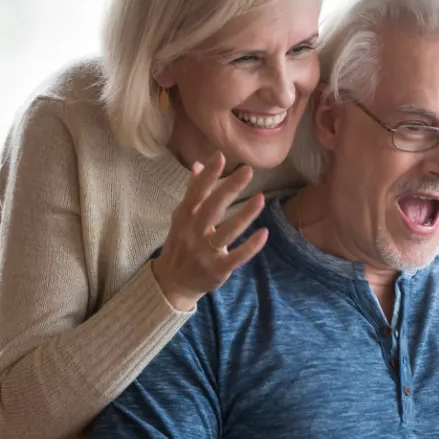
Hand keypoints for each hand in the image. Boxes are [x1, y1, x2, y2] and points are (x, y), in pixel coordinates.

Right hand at [152, 153, 267, 310]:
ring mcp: (206, 252)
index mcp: (184, 217)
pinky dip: (251, 245)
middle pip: (212, 208)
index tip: (220, 156)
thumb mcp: (182, 218)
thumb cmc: (181, 243)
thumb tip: (198, 164)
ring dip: (245, 214)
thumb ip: (192, 192)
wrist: (173, 282)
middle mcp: (193, 233)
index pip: (196, 193)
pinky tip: (264, 232)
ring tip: (261, 198)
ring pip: (227, 231)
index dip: (207, 175)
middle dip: (229, 188)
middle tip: (248, 170)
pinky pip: (237, 256)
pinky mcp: (218, 269)